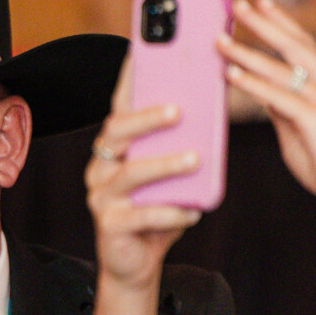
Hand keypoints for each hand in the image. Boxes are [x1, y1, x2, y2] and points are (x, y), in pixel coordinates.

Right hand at [85, 54, 203, 292]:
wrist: (138, 262)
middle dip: (147, 118)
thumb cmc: (158, 208)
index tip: (144, 53)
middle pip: (117, 132)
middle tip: (178, 110)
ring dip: (164, 164)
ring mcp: (101, 196)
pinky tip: (192, 212)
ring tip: (195, 159)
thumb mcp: (173, 173)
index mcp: (116, 146)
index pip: (120, 105)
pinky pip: (140, 216)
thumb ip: (183, 144)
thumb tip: (214, 111)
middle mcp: (102, 165)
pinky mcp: (110, 226)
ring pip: (130, 174)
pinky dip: (169, 213)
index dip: (130, 79)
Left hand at [219, 0, 315, 214]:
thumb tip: (261, 91)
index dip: (284, 24)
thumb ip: (284, 109)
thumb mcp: (302, 132)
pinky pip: (278, 97)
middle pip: (296, 46)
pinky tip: (233, 74)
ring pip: (282, 69)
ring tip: (221, 40)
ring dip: (247, 53)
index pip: (307, 46)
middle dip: (265, 24)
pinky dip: (253, 84)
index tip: (263, 4)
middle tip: (239, 5)